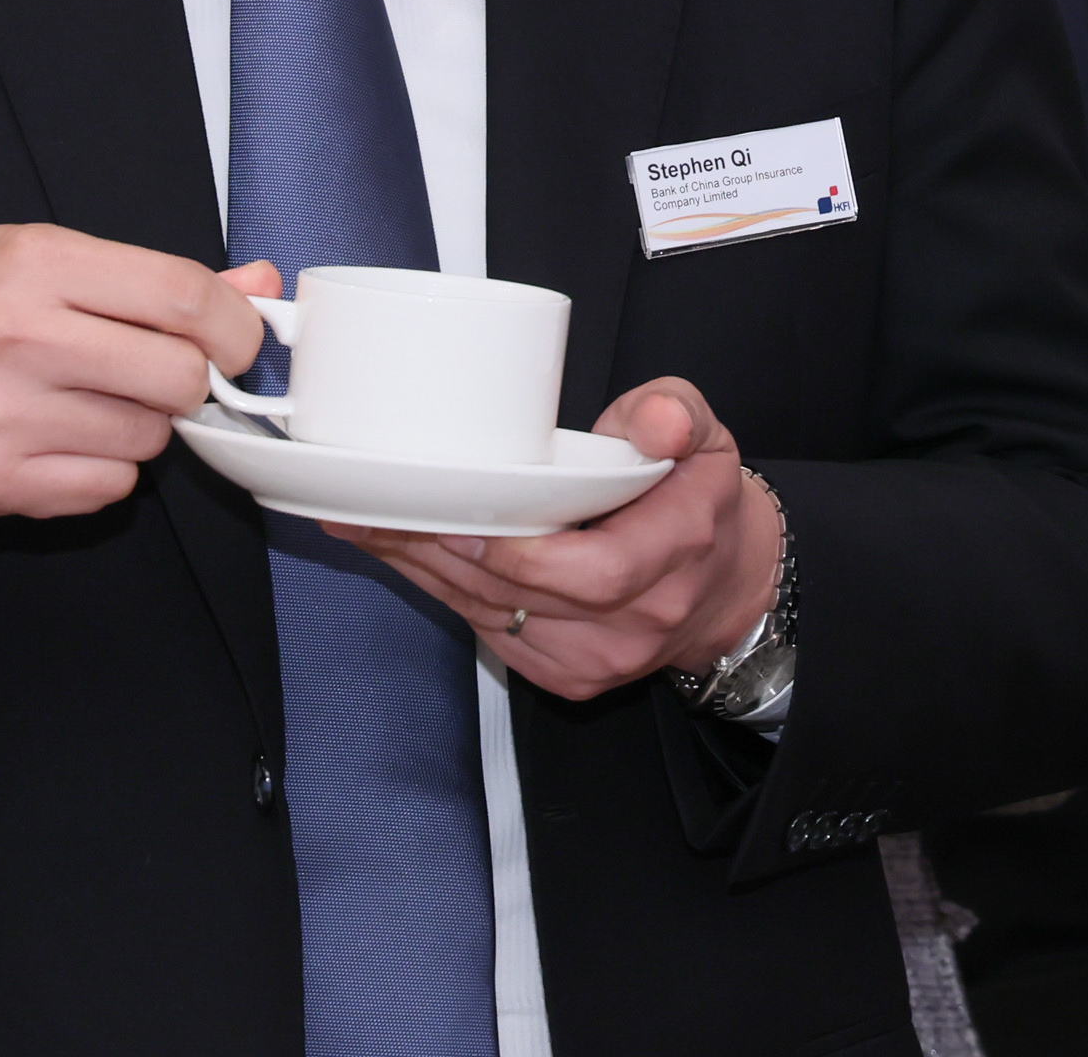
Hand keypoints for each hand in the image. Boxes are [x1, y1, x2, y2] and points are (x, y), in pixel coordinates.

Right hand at [0, 228, 273, 539]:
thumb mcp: (36, 260)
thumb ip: (152, 278)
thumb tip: (260, 285)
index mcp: (36, 262)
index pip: (183, 295)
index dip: (235, 325)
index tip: (239, 340)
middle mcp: (19, 334)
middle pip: (179, 375)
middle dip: (189, 381)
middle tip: (157, 373)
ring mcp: (3, 413)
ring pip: (148, 440)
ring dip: (139, 428)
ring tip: (84, 401)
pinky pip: (107, 489)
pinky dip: (101, 472)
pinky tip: (56, 440)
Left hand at [331, 377, 777, 701]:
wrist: (723, 583)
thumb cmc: (699, 499)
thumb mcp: (705, 435)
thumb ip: (674, 412)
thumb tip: (658, 422)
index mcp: (677, 550)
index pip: (596, 571)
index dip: (521, 554)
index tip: (462, 518)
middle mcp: (639, 617)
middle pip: (525, 595)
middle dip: (444, 552)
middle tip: (377, 506)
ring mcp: (599, 657)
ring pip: (495, 617)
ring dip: (425, 569)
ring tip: (364, 521)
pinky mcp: (566, 675)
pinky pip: (490, 633)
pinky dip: (442, 592)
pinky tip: (400, 554)